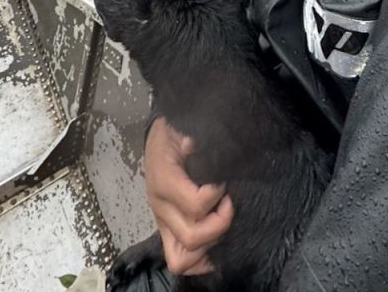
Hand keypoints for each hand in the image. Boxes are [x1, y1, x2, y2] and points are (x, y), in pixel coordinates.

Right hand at [144, 117, 234, 275]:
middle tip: (228, 202)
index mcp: (164, 180)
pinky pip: (180, 260)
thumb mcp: (184, 126)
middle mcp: (161, 206)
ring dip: (210, 243)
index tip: (224, 181)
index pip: (195, 204)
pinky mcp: (167, 229)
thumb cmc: (176, 131)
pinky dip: (201, 257)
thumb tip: (196, 145)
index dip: (217, 195)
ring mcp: (163, 221)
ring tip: (221, 219)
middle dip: (219, 223)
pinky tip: (217, 238)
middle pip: (191, 237)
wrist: (159, 136)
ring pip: (182, 258)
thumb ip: (194, 135)